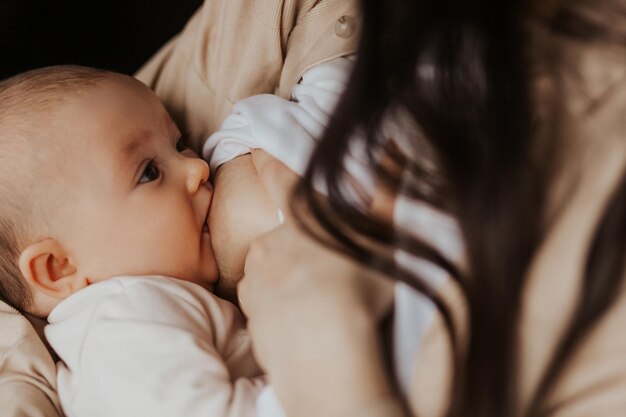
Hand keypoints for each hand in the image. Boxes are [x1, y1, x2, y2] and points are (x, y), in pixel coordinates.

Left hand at [240, 150, 395, 416]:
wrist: (325, 349)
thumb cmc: (359, 287)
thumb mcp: (381, 238)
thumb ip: (387, 192)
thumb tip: (394, 145)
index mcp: (300, 220)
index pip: (280, 180)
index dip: (266, 162)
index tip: (253, 151)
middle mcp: (269, 243)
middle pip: (280, 239)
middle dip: (296, 250)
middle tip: (323, 273)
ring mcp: (255, 279)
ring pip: (270, 272)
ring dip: (287, 281)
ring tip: (317, 305)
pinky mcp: (249, 314)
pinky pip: (263, 304)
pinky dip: (279, 308)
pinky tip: (301, 323)